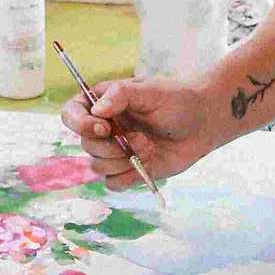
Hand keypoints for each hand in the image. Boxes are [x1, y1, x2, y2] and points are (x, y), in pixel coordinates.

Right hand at [61, 79, 215, 187]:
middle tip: (141, 138)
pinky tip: (147, 163)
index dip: (80, 124)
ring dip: (123, 161)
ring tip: (148, 148)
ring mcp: (115, 150)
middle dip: (112, 147)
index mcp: (103, 103)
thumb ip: (121, 95)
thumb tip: (96, 110)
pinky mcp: (128, 170)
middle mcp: (104, 128)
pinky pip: (113, 183)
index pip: (71, 114)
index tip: (104, 128)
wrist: (203, 123)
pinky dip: (128, 177)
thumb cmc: (178, 100)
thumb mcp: (151, 91)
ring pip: (97, 167)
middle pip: (85, 145)